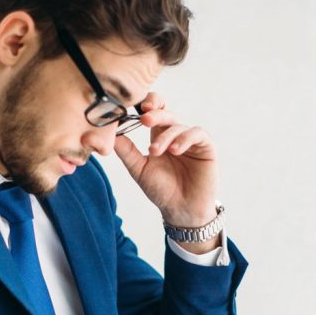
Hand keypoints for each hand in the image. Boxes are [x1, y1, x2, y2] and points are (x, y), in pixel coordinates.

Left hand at [113, 94, 218, 230]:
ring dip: (166, 136)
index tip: (137, 107)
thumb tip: (109, 133)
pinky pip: (197, 134)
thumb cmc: (162, 190)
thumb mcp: (139, 169)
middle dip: (155, 114)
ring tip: (156, 151)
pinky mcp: (206, 147)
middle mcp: (176, 135)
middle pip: (166, 113)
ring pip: (179, 125)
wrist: (181, 210)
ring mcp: (191, 141)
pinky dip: (185, 139)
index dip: (149, 103)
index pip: (155, 111)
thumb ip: (126, 151)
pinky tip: (175, 150)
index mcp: (160, 137)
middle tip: (144, 120)